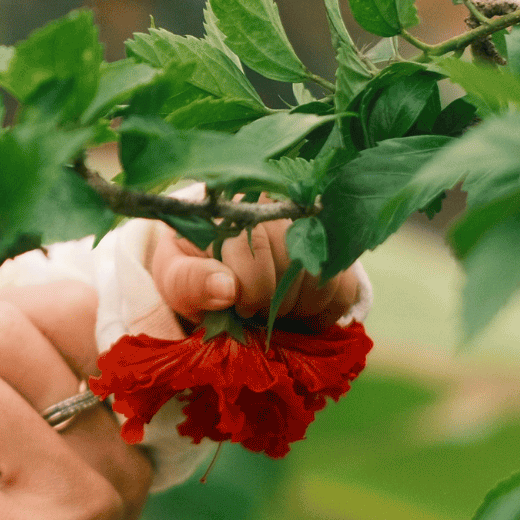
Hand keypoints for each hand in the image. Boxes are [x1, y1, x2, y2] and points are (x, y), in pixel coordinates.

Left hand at [148, 219, 359, 324]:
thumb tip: (226, 289)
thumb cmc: (195, 271)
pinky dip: (321, 312)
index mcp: (236, 206)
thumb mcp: (177, 277)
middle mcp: (280, 206)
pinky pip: (342, 287)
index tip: (237, 306)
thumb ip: (190, 282)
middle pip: (293, 264)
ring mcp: (313, 227)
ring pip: (321, 277)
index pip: (258, 249)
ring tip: (272, 310)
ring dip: (297, 308)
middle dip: (272, 302)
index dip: (250, 291)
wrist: (219, 267)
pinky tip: (298, 311)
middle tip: (253, 311)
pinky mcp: (336, 251)